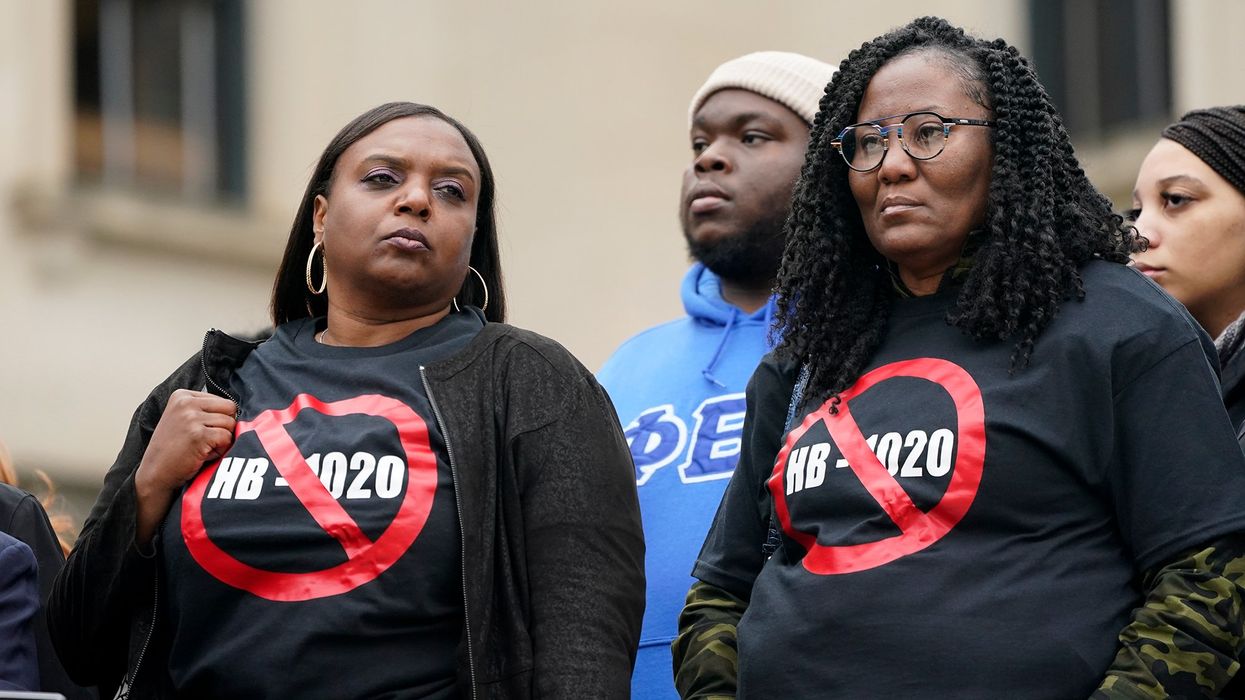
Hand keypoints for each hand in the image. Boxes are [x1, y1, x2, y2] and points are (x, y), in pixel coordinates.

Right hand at [133, 389, 235, 544]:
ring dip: (222, 441)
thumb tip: (239, 407)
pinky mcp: (198, 435)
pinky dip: (220, 450)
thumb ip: (205, 409)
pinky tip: (202, 455)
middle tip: (205, 441)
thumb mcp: (183, 418)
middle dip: (224, 428)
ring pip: (230, 424)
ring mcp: (191, 418)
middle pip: (230, 410)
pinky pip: (227, 438)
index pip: (224, 401)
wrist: (155, 473)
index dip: (219, 420)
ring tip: (201, 448)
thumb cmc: (174, 449)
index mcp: (182, 395)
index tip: (199, 431)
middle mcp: (186, 402)